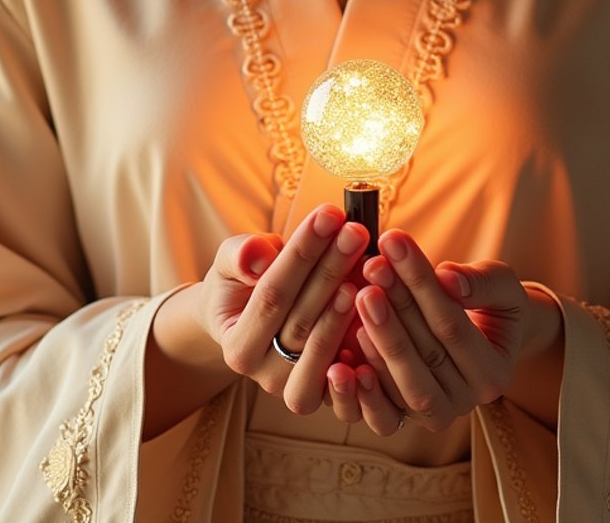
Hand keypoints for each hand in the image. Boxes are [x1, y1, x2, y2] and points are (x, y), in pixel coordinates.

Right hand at [195, 205, 369, 416]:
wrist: (249, 323)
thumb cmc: (242, 284)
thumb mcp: (229, 264)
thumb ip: (239, 256)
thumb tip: (258, 257)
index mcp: (237, 347)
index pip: (272, 294)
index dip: (301, 253)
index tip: (328, 215)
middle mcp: (264, 376)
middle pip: (302, 320)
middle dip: (331, 269)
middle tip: (357, 230)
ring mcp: (296, 390)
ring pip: (323, 351)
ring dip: (346, 311)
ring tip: (365, 271)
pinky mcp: (326, 395)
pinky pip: (346, 382)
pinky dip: (363, 350)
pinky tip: (380, 316)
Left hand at [325, 230, 530, 435]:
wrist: (486, 335)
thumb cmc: (491, 301)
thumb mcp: (500, 285)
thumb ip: (480, 282)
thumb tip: (447, 278)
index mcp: (494, 374)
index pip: (452, 324)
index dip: (421, 283)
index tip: (393, 241)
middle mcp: (466, 402)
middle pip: (426, 354)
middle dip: (396, 306)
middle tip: (371, 266)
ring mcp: (434, 416)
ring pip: (404, 385)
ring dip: (379, 339)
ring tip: (358, 296)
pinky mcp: (404, 420)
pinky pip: (383, 414)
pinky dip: (362, 390)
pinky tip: (342, 356)